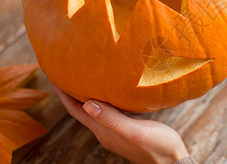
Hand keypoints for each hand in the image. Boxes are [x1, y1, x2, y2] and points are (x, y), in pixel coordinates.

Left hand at [52, 85, 188, 163]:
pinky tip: (108, 92)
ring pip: (93, 109)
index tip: (53, 75)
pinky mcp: (125, 129)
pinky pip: (106, 111)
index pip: (76, 110)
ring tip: (82, 77)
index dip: (63, 93)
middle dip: (70, 92)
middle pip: (80, 109)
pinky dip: (101, 99)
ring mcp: (114, 131)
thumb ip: (112, 119)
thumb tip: (88, 103)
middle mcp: (105, 131)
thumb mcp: (135, 131)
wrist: (172, 162)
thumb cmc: (158, 147)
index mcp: (103, 130)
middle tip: (64, 72)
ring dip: (84, 95)